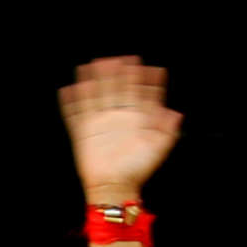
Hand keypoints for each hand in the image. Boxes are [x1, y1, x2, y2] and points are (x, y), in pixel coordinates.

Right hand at [60, 56, 182, 206]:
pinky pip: (76, 114)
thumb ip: (167, 131)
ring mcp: (100, 122)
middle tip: (123, 59)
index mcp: (136, 119)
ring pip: (98, 95)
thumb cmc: (137, 170)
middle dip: (121, 73)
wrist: (114, 187)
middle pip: (119, 89)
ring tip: (97, 64)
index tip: (150, 68)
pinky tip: (71, 88)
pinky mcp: (84, 131)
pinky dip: (72, 102)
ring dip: (97, 80)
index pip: (142, 94)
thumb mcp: (158, 150)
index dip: (146, 81)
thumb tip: (176, 113)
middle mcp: (118, 118)